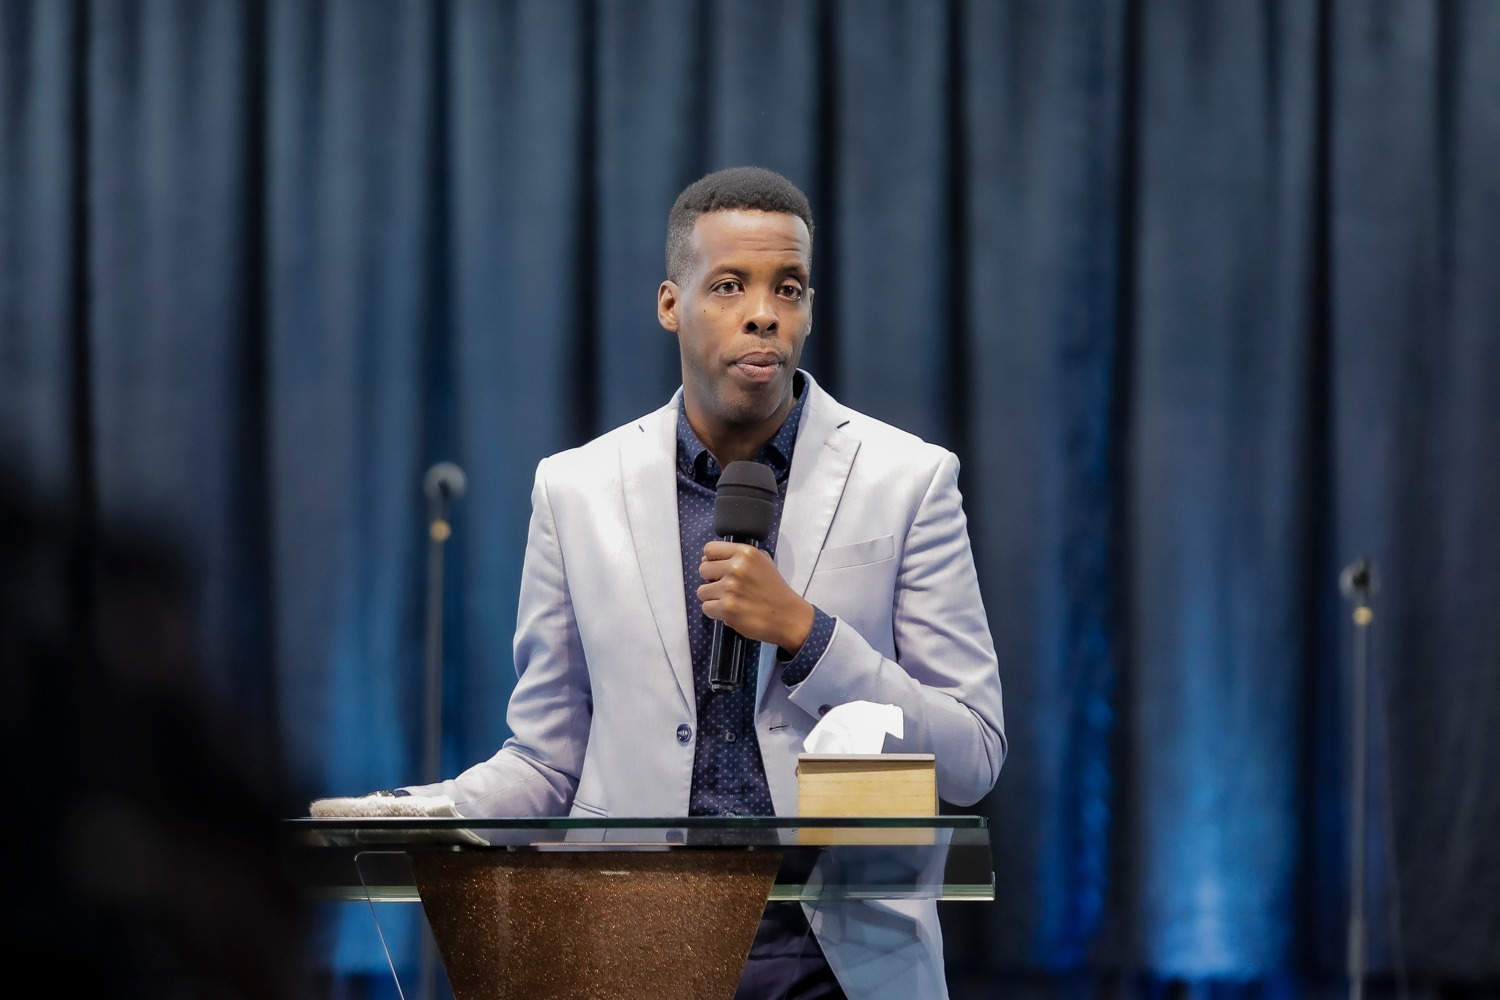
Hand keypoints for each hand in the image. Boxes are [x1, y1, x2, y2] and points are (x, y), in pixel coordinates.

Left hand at [698, 541, 814, 654]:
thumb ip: (739, 557)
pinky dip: (716, 612)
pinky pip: (706, 607)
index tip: (719, 569)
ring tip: (730, 601)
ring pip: (702, 591)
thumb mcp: (763, 562)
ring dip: (713, 597)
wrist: (787, 616)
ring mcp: (730, 588)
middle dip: (712, 580)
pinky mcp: (727, 608)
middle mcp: (736, 567)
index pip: (709, 549)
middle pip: (703, 569)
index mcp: (745, 553)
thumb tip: (708, 557)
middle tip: (727, 588)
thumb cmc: (774, 589)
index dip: (712, 560)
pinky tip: (730, 611)